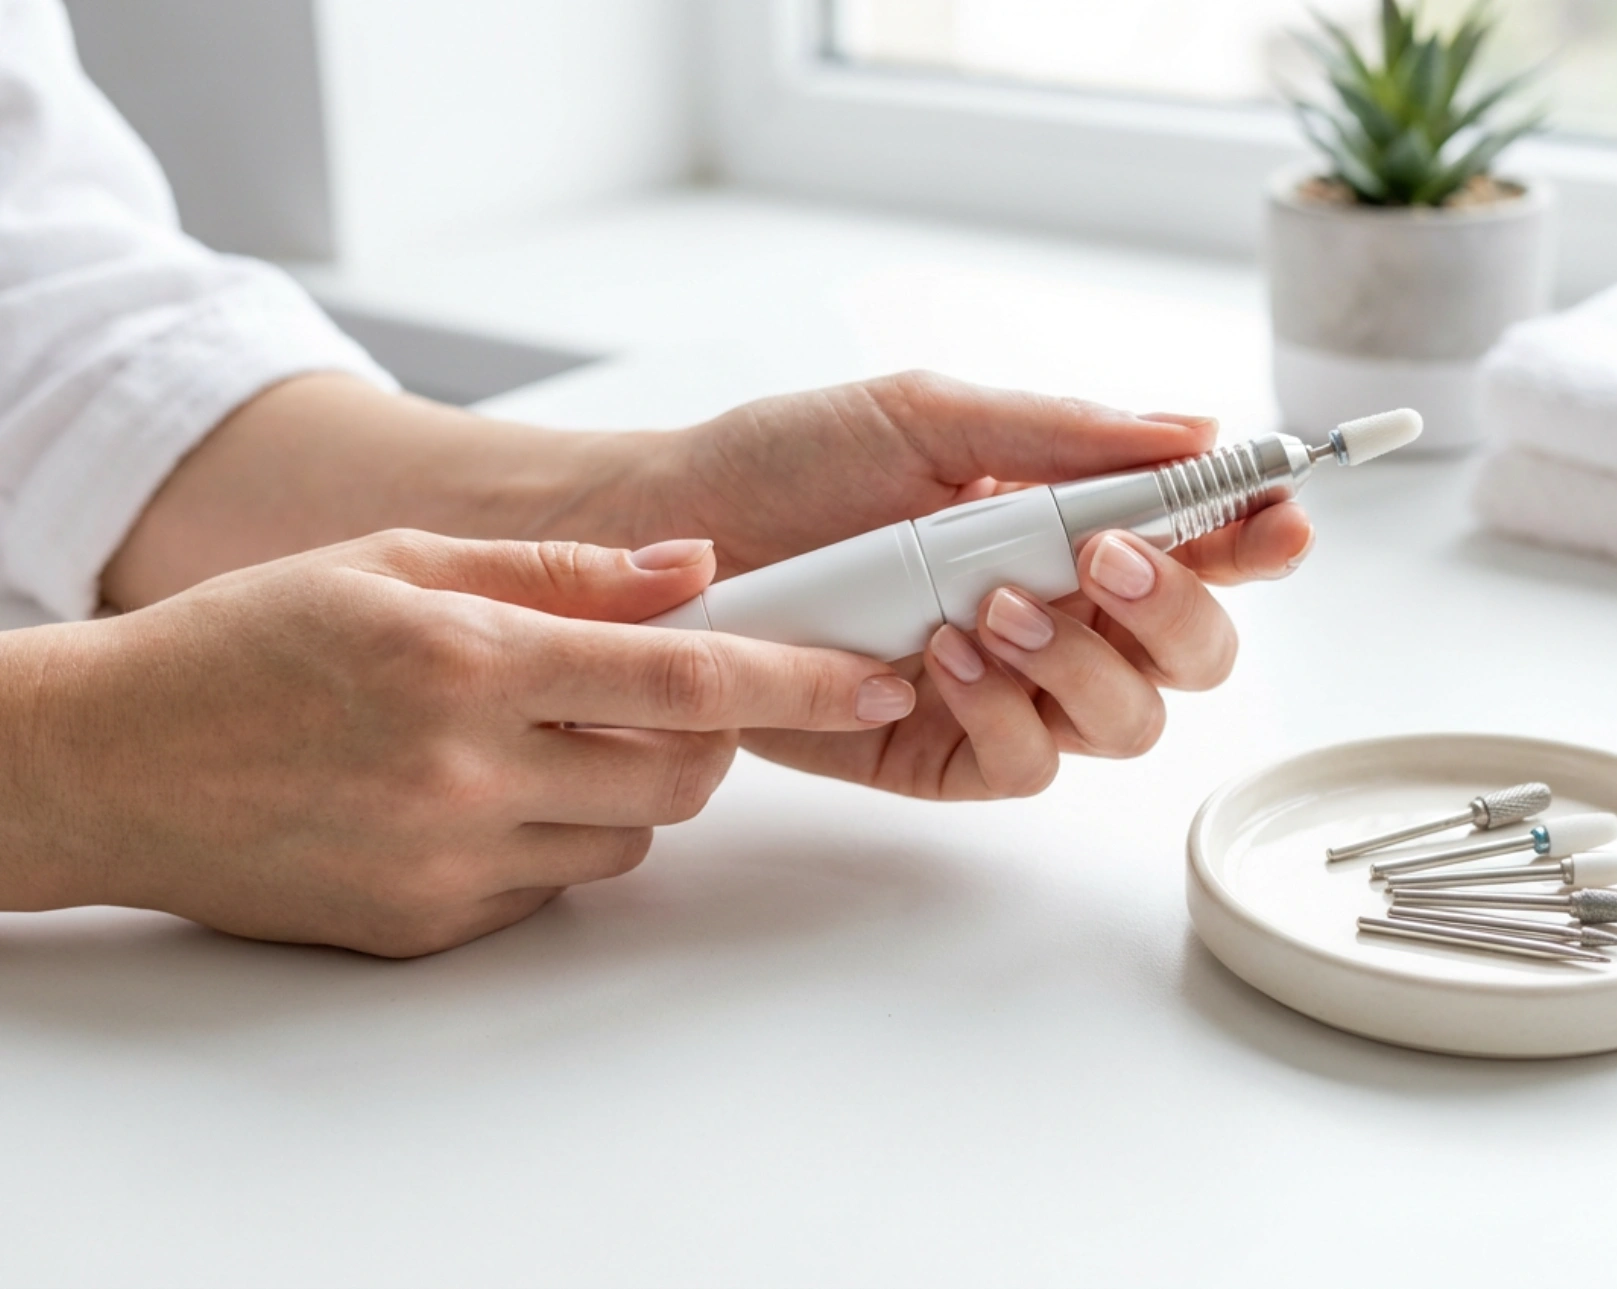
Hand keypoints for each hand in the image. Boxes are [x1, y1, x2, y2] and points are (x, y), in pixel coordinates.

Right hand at [3, 532, 916, 953]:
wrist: (114, 762)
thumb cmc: (249, 643)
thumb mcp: (399, 563)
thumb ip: (559, 571)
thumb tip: (695, 569)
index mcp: (469, 661)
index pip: (687, 682)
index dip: (801, 683)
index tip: (878, 682)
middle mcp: (468, 771)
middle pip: (681, 775)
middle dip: (708, 736)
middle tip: (659, 693)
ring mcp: (449, 861)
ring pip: (627, 836)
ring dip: (624, 785)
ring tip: (535, 736)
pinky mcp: (429, 925)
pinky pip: (551, 884)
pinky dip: (551, 837)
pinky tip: (473, 792)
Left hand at [568, 371, 1314, 798]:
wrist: (674, 541)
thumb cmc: (792, 464)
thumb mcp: (926, 417)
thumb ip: (1062, 434)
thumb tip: (1196, 431)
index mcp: (1069, 524)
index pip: (1201, 543)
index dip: (1256, 536)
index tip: (1278, 514)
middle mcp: (1059, 612)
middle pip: (1195, 654)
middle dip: (1178, 612)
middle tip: (1102, 558)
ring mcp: (1010, 690)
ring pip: (1129, 722)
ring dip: (1082, 665)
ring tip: (989, 604)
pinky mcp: (947, 754)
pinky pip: (1029, 765)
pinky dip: (1005, 713)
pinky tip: (938, 657)